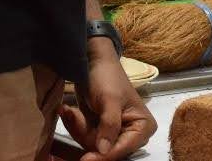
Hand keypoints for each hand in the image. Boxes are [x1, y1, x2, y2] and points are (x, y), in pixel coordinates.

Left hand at [60, 42, 156, 159]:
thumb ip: (109, 125)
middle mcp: (131, 134)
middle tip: (72, 114)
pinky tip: (68, 111)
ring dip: (77, 127)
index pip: (123, 149)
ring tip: (69, 110)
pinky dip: (74, 125)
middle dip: (86, 133)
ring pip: (91, 145)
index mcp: (143, 126)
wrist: (91, 61)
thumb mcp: (109, 99)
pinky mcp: (99, 131)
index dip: (104, 156)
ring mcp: (114, 133)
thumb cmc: (106, 76)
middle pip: (105, 151)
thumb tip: (104, 151)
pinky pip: (84, 138)